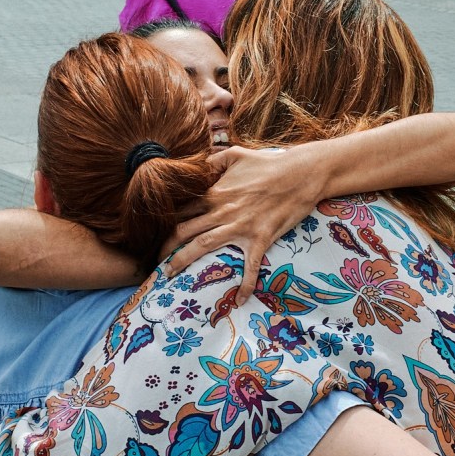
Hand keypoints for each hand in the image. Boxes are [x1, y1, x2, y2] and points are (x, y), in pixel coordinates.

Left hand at [161, 146, 318, 301]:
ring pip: (203, 246)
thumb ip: (212, 161)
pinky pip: (251, 266)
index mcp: (215, 192)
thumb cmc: (269, 163)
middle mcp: (222, 211)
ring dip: (182, 262)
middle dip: (164, 247)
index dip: (163, 222)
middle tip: (154, 260)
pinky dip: (246, 284)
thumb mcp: (235, 155)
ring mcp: (240, 227)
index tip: (153, 233)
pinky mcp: (260, 238)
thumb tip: (197, 166)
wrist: (301, 174)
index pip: (180, 209)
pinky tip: (241, 300)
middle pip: (183, 231)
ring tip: (169, 276)